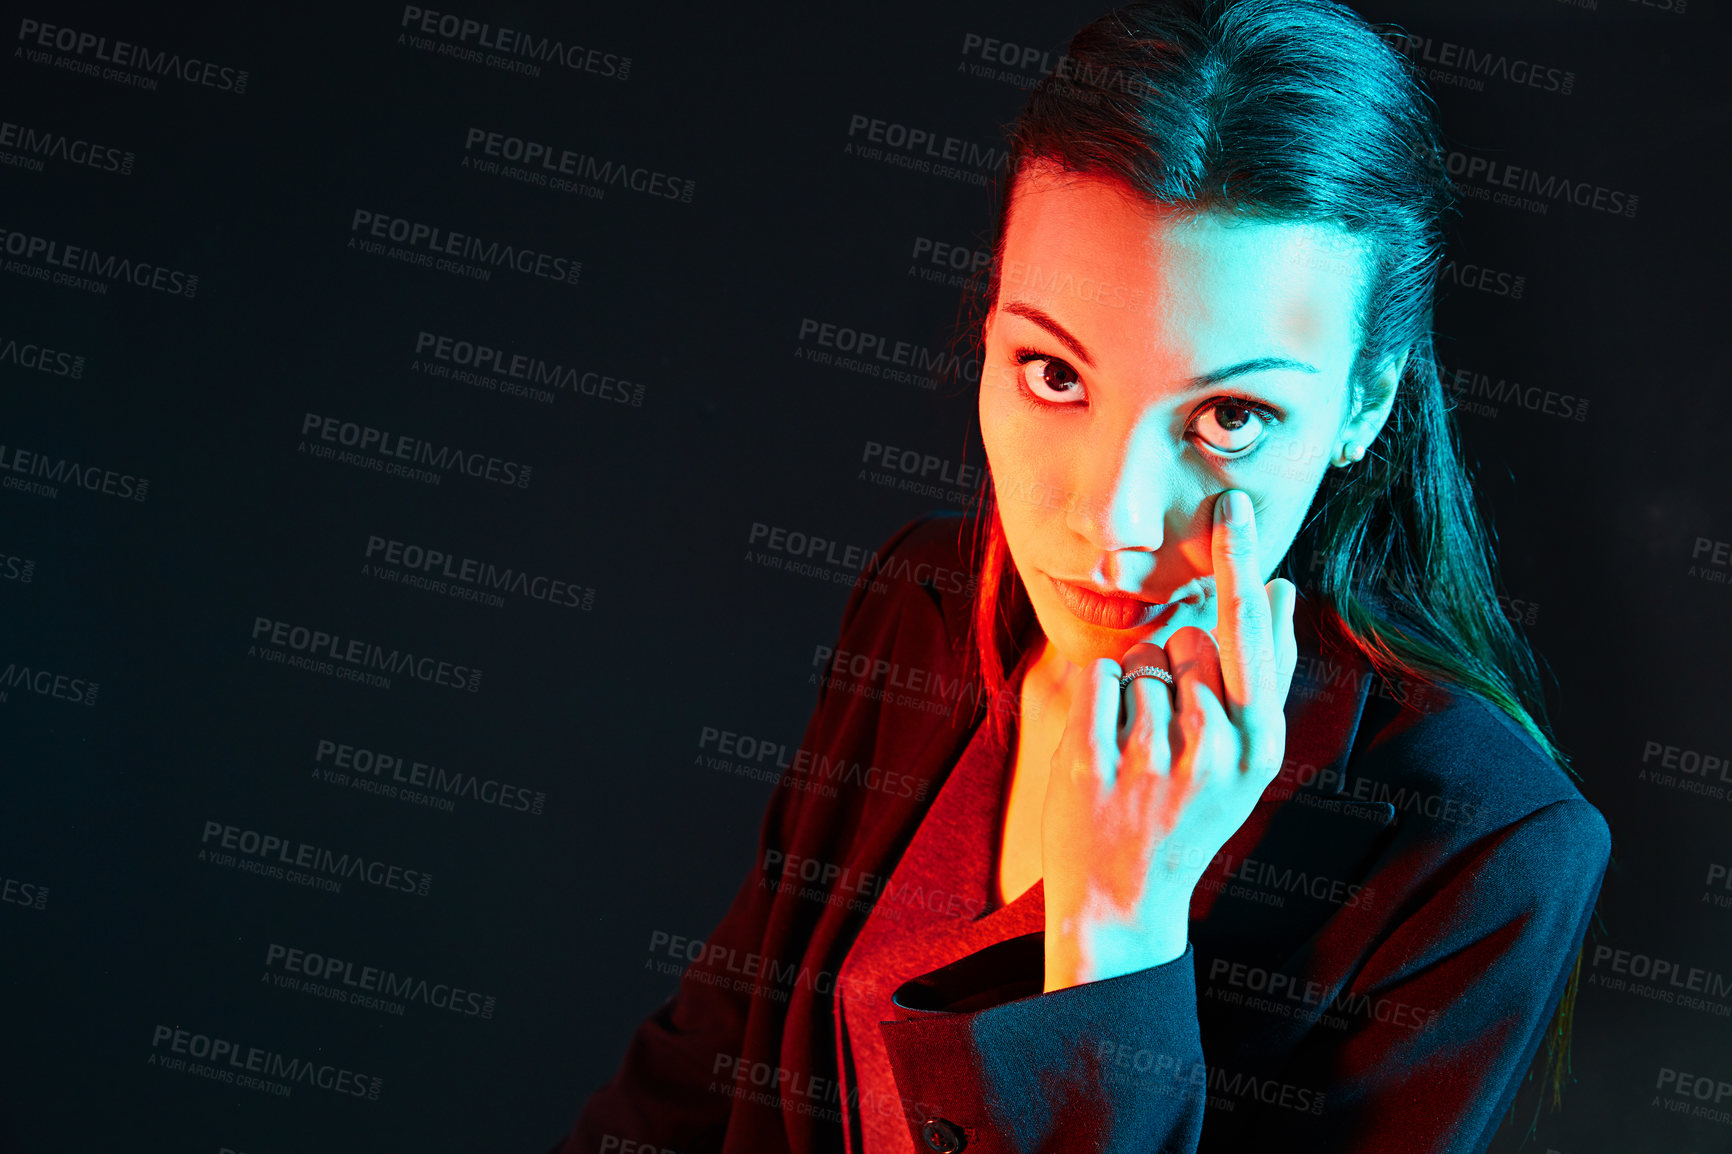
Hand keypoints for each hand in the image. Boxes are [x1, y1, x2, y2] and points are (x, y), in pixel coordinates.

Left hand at [1040, 489, 1298, 991]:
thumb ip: (1265, 672)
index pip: (1254, 633)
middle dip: (1172, 662)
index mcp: (1262, 746)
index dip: (1239, 562)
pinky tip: (1106, 749)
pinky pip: (1098, 677)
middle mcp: (1218, 752)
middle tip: (1166, 732)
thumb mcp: (1245, 756)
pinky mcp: (1096, 764)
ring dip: (1134, 690)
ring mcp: (1154, 761)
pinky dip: (1097, 697)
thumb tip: (1282, 587)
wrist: (1124, 900)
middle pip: (1188, 637)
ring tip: (1138, 753)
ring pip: (1141, 657)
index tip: (1231, 501)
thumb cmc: (1188, 811)